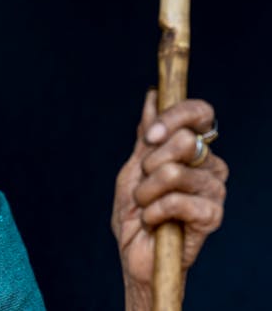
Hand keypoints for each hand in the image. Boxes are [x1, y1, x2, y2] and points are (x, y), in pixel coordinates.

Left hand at [111, 89, 228, 308]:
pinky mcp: (213, 216)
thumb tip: (152, 95)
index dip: (175, 115)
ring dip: (145, 192)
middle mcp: (210, 165)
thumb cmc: (134, 211)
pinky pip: (176, 201)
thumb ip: (145, 135)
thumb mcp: (133, 167)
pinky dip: (153, 212)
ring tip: (146, 205)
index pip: (201, 112)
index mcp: (193, 148)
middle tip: (144, 183)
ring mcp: (215, 190)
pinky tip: (154, 222)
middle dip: (149, 164)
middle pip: (184, 140)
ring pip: (173, 172)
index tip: (149, 135)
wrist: (135, 253)